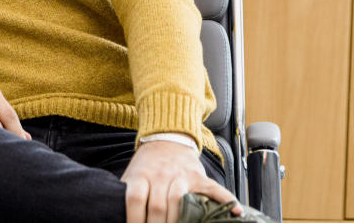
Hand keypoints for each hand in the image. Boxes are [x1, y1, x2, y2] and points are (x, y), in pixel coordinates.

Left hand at [122, 139, 239, 222]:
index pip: (135, 200)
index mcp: (140, 176)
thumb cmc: (147, 165)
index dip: (135, 220)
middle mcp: (160, 175)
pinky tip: (235, 211)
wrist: (166, 138)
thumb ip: (127, 194)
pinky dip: (225, 199)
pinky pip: (213, 188)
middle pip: (158, 206)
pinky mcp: (198, 176)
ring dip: (178, 221)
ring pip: (179, 201)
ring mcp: (180, 175)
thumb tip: (118, 214)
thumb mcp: (132, 176)